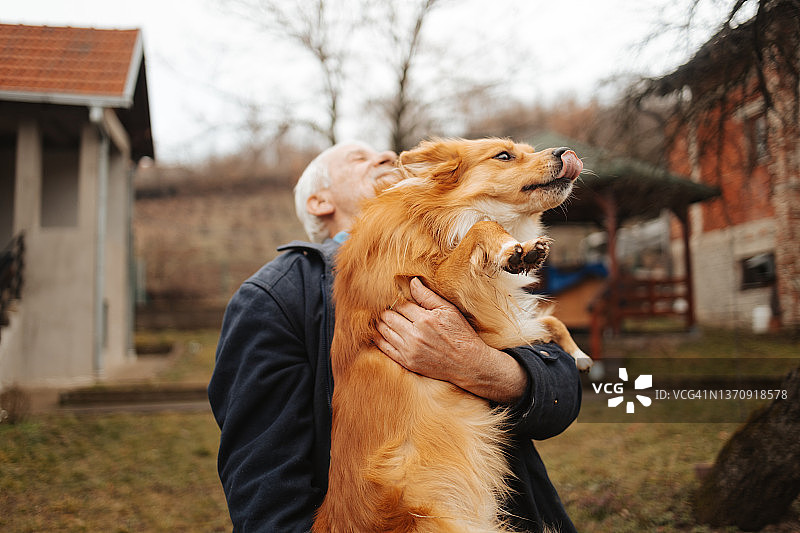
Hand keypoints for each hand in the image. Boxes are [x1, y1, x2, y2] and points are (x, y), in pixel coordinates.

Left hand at [374, 277, 526, 403]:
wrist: (468, 363)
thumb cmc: (460, 334)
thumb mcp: (448, 310)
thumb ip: (427, 296)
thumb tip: (412, 282)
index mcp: (424, 319)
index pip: (400, 305)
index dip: (395, 301)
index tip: (394, 299)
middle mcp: (415, 335)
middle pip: (388, 317)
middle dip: (385, 311)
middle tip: (385, 308)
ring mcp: (410, 350)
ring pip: (384, 332)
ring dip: (380, 323)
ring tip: (381, 319)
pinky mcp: (407, 362)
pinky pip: (385, 349)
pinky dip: (379, 339)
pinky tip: (378, 333)